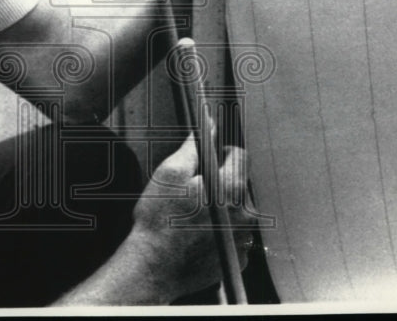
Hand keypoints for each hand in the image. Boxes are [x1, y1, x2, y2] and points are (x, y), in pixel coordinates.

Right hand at [128, 136, 254, 299]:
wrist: (152, 267)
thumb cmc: (158, 221)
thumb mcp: (170, 173)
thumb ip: (194, 148)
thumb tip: (207, 128)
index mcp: (230, 189)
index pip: (240, 156)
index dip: (222, 152)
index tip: (208, 160)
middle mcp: (244, 215)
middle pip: (239, 185)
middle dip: (220, 184)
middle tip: (193, 193)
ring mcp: (242, 240)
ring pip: (237, 212)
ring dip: (221, 210)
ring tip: (193, 217)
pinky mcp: (237, 260)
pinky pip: (234, 237)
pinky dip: (221, 234)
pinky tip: (198, 236)